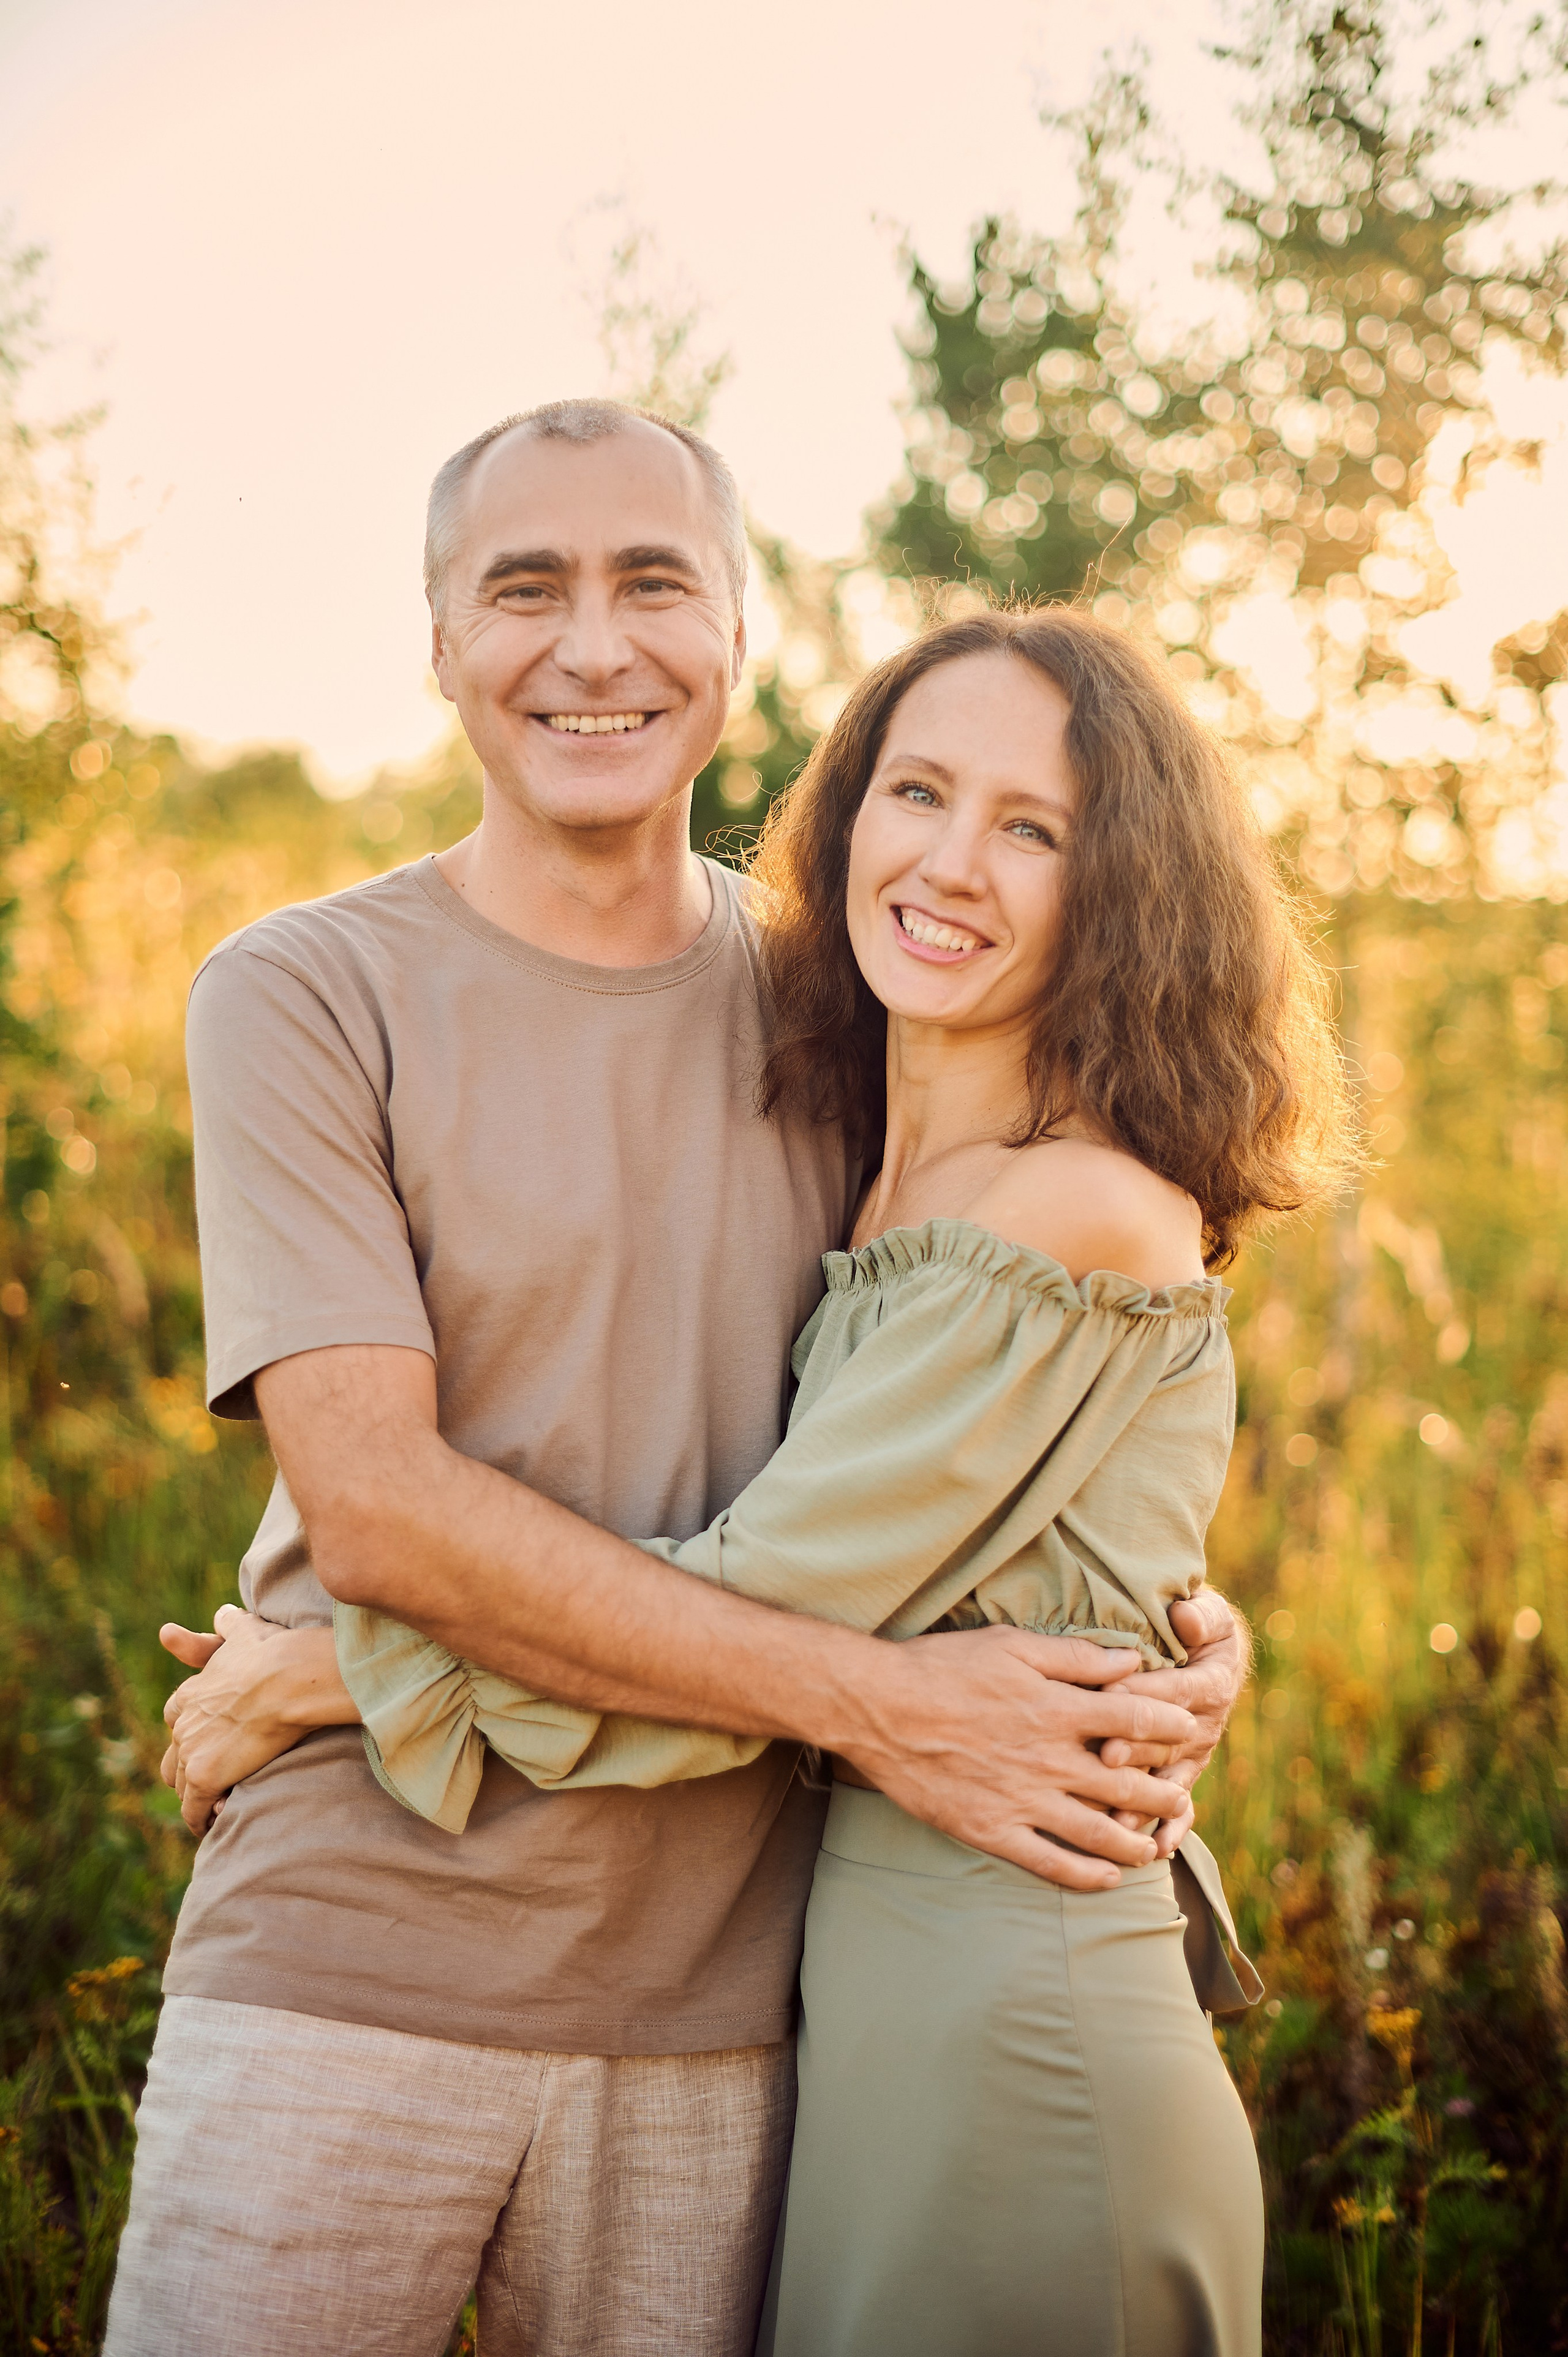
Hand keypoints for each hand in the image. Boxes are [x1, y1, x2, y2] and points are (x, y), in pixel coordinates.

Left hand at [159, 1606, 352, 1835]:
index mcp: (190, 1693)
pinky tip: (215, 1824)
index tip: (207, 1742)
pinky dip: (202, 1819)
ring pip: (182, 1786)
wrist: (288, 1678)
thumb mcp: (246, 1632)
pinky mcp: (204, 1777)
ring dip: (198, 1797)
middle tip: (214, 1781)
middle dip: (189, 1770)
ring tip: (219, 1805)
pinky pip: (195, 1811)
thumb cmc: (274, 1653)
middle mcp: (182, 1723)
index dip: (189, 1732)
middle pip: (173, 1759)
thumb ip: (230, 1626)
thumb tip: (223, 1613)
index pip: (175, 1717)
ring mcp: (190, 1751)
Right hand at [837, 1625, 1197, 1891]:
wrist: (879, 1709)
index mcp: (1057, 1709)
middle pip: (1127, 1784)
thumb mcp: (1012, 1645)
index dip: (1169, 1726)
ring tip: (1156, 1848)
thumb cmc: (943, 1667)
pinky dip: (1086, 1877)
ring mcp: (1023, 1801)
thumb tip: (1133, 1661)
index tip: (1189, 1729)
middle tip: (1183, 1799)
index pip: (1135, 1721)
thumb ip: (1076, 1657)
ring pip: (1098, 1833)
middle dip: (1164, 1794)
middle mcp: (1049, 1760)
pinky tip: (1107, 1880)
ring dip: (1137, 1843)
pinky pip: (1051, 1865)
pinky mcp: (993, 1831)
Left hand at [1100, 1588, 1250, 1858]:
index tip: (1110, 1695)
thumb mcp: (1207, 1615)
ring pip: (1168, 1779)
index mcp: (1210, 1683)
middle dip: (1137, 1748)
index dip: (1146, 1693)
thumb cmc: (1200, 1629)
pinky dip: (1172, 1830)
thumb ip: (1200, 1615)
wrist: (1211, 1656)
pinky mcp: (1183, 1775)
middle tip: (1106, 1755)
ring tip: (1120, 1819)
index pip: (1176, 1690)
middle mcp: (1204, 1725)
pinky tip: (1156, 1849)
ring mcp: (1193, 1755)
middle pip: (1168, 1740)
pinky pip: (1181, 1808)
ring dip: (1145, 1799)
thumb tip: (1185, 1615)